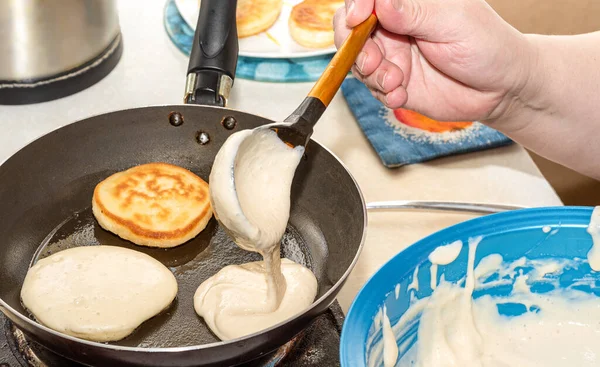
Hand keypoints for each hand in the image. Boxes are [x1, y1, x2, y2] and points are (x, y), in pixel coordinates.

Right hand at [333, 0, 535, 121]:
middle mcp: (395, 26)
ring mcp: (393, 56)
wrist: (500, 89)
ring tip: (395, 82)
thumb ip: (414, 13)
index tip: (357, 18)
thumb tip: (380, 1)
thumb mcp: (453, 22)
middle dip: (354, 46)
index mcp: (409, 2)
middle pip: (352, 29)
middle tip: (372, 61)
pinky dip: (382, 93)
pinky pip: (373, 88)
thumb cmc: (486, 45)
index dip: (356, 6)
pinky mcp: (394, 84)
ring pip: (358, 61)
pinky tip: (401, 95)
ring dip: (370, 74)